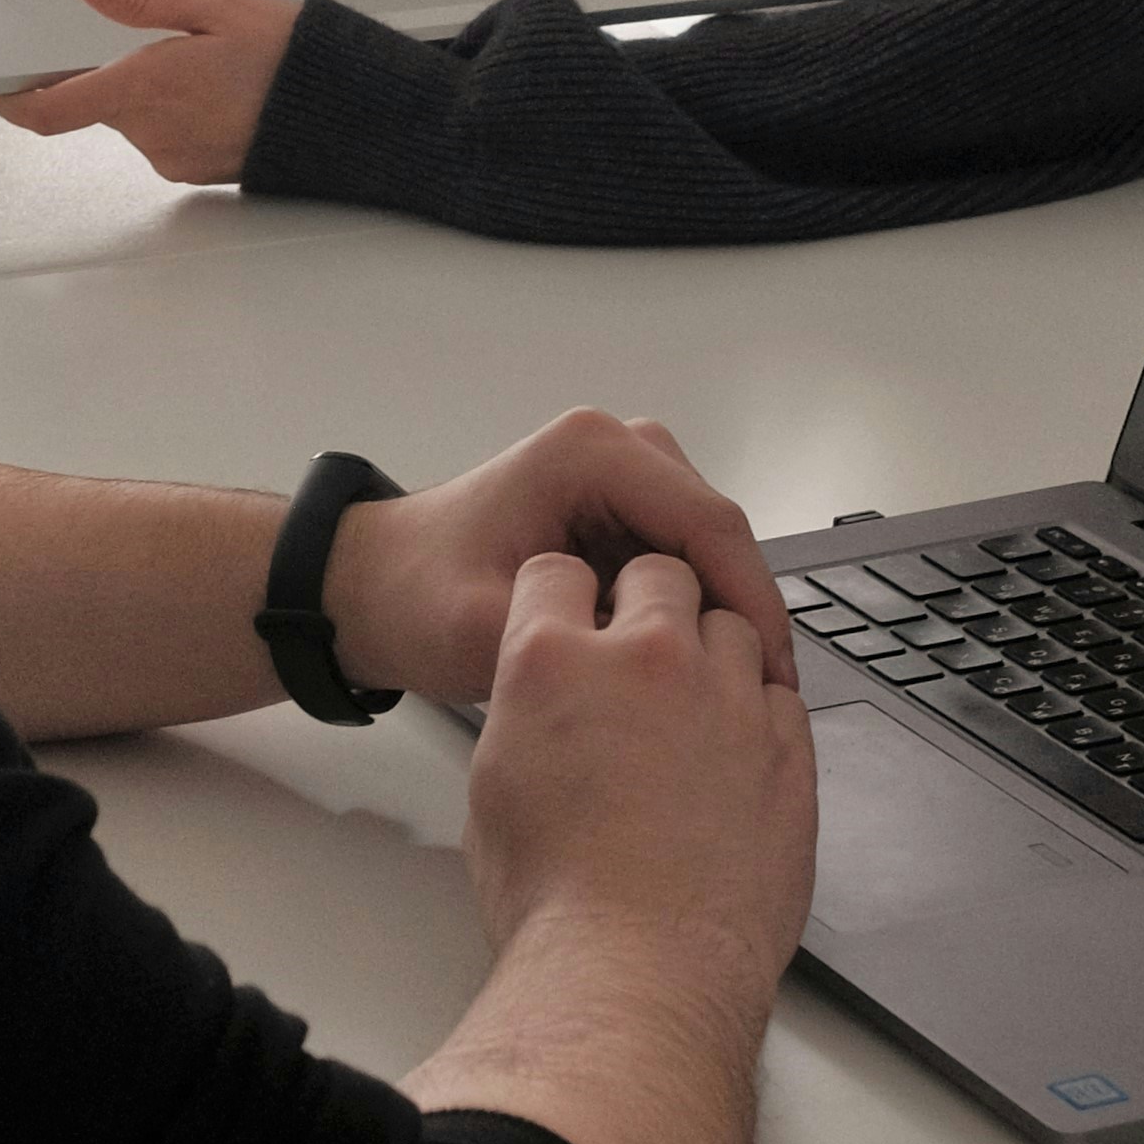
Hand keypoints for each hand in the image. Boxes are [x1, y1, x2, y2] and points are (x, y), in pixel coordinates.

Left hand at [0, 0, 303, 185]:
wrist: (350, 113)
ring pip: (134, 119)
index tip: (0, 82)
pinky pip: (165, 137)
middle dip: (114, 71)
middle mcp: (149, 133)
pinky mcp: (196, 172)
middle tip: (160, 37)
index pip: (46, 110)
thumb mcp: (211, 8)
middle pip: (96, 104)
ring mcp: (172, 158)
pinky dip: (178, 112)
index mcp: (142, 88)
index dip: (11, 99)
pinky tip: (219, 90)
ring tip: (207, 62)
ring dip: (151, 91)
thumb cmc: (290, 58)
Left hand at [325, 407, 797, 716]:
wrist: (370, 588)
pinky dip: (695, 607)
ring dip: (722, 610)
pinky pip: (683, 556)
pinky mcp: (618, 507)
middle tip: (763, 695)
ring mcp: (619, 474)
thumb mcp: (480, 630)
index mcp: (589, 454)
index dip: (750, 599)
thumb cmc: (413, 599)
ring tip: (732, 689)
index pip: (706, 521)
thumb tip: (646, 665)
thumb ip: (565, 640)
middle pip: (717, 530)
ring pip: (708, 546)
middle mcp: (614, 447)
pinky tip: (695, 668)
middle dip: (744, 609)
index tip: (773, 673)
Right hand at [464, 543, 815, 1025]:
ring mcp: (728, 700)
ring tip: (692, 709)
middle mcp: (646, 661)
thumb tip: (549, 715)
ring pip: (732, 624)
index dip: (561, 596)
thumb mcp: (495, 792)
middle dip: (647, 602)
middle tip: (638, 654)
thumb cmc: (560, 907)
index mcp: (552, 663)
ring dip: (711, 651)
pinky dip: (758, 708)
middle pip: (658, 574)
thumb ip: (528, 721)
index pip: (556, 573)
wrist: (640, 975)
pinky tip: (734, 752)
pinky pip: (781, 694)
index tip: (572, 619)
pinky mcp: (789, 749)